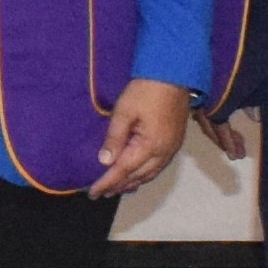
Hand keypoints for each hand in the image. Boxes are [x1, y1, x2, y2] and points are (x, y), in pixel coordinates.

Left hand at [88, 79, 192, 198]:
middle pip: (138, 177)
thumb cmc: (146, 90)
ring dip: (132, 182)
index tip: (93, 192)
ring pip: (150, 174)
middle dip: (119, 186)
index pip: (123, 171)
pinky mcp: (175, 142)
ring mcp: (171, 148)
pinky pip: (158, 166)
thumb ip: (114, 138)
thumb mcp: (124, 111)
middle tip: (101, 193)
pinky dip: (144, 174)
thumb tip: (105, 161)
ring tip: (116, 188)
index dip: (107, 182)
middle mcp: (163, 152)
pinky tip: (136, 174)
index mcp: (150, 145)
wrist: (173, 74)